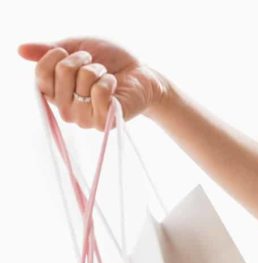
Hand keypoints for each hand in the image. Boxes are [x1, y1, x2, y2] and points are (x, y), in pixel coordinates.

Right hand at [17, 36, 170, 129]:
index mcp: (55, 93)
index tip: (69, 52)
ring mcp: (83, 118)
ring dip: (98, 70)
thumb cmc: (110, 62)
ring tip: (106, 77)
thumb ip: (49, 50)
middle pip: (62, 72)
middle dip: (82, 59)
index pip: (40, 74)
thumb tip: (20, 49)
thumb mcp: (76, 49)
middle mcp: (65, 109)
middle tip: (95, 65)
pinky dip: (109, 81)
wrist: (142, 75)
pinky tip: (115, 86)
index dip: (54, 56)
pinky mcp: (102, 123)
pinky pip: (99, 91)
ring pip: (83, 80)